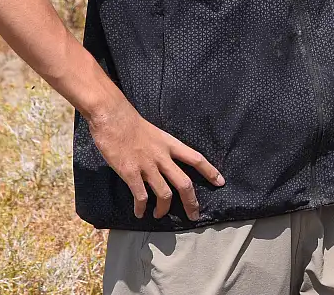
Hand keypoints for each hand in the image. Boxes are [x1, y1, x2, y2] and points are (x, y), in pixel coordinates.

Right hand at [87, 95, 223, 219]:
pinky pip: (140, 196)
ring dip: (164, 208)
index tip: (220, 183)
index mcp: (171, 144)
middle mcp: (163, 157)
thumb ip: (163, 149)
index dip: (210, 172)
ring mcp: (147, 166)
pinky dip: (141, 208)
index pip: (197, 159)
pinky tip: (140, 213)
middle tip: (194, 215)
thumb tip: (167, 163)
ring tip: (160, 215)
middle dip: (191, 202)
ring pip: (165, 194)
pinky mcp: (130, 173)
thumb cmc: (132, 123)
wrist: (113, 117)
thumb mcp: (156, 133)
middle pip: (184, 183)